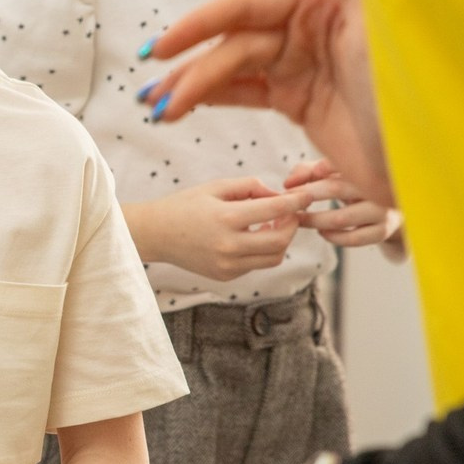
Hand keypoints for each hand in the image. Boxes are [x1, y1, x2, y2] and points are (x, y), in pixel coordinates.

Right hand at [127, 177, 311, 280]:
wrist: (155, 235)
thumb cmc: (185, 205)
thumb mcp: (216, 187)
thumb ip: (250, 187)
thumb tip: (278, 196)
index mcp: (226, 218)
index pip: (276, 210)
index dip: (297, 202)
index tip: (307, 195)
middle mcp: (229, 245)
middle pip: (281, 240)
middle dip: (292, 225)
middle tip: (290, 213)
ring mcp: (227, 265)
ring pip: (274, 257)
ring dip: (281, 241)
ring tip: (271, 225)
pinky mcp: (225, 276)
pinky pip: (256, 265)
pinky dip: (262, 251)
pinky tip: (252, 236)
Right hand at [141, 0, 394, 207]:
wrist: (427, 151)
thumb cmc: (407, 82)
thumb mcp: (377, 15)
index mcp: (323, 2)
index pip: (247, 6)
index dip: (202, 24)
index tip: (165, 46)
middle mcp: (308, 30)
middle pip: (232, 44)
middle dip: (188, 68)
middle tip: (151, 93)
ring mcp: (300, 67)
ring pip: (231, 72)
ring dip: (190, 88)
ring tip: (156, 109)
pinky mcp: (298, 102)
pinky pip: (243, 94)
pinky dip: (210, 101)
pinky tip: (180, 109)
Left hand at [285, 160, 403, 248]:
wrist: (390, 211)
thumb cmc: (354, 188)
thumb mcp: (335, 174)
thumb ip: (309, 171)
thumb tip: (288, 183)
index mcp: (366, 167)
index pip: (341, 162)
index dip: (318, 169)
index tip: (293, 182)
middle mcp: (376, 186)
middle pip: (336, 189)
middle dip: (307, 195)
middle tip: (289, 203)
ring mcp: (382, 210)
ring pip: (341, 218)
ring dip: (314, 220)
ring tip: (300, 219)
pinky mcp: (382, 231)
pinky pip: (353, 238)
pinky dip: (333, 237)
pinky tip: (322, 232)